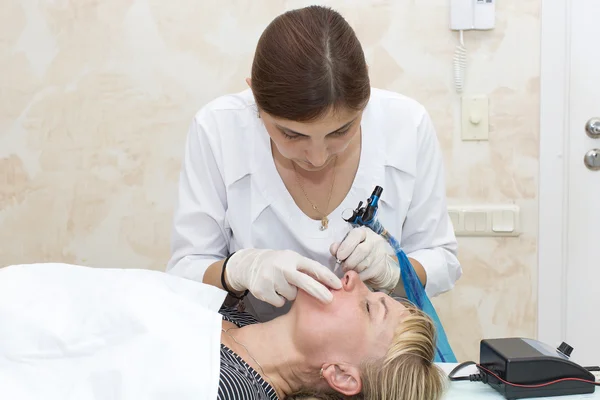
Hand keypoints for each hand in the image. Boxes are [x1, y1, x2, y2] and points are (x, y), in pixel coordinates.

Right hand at [225, 249, 341, 306]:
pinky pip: (280, 302)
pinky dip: (279, 299)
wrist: (250, 264)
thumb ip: (306, 269)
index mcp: (293, 258)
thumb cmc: (278, 264)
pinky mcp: (262, 290)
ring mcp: (271, 278)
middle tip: (330, 300)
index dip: (327, 277)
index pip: (313, 267)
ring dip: (290, 293)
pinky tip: (273, 290)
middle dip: (318, 291)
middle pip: (304, 282)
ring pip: (291, 295)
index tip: (339, 285)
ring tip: (282, 284)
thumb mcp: (292, 260)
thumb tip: (330, 284)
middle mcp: (282, 267)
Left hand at [330, 227, 399, 292]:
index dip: (346, 246)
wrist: (377, 265)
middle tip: (343, 266)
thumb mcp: (349, 246)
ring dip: (352, 269)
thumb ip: (340, 246)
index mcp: (363, 232)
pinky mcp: (380, 268)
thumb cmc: (359, 254)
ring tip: (349, 270)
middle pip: (361, 251)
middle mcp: (373, 241)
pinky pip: (366, 274)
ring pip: (363, 264)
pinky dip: (357, 276)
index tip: (339, 256)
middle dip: (349, 261)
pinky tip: (355, 275)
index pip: (356, 235)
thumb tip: (333, 249)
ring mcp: (379, 254)